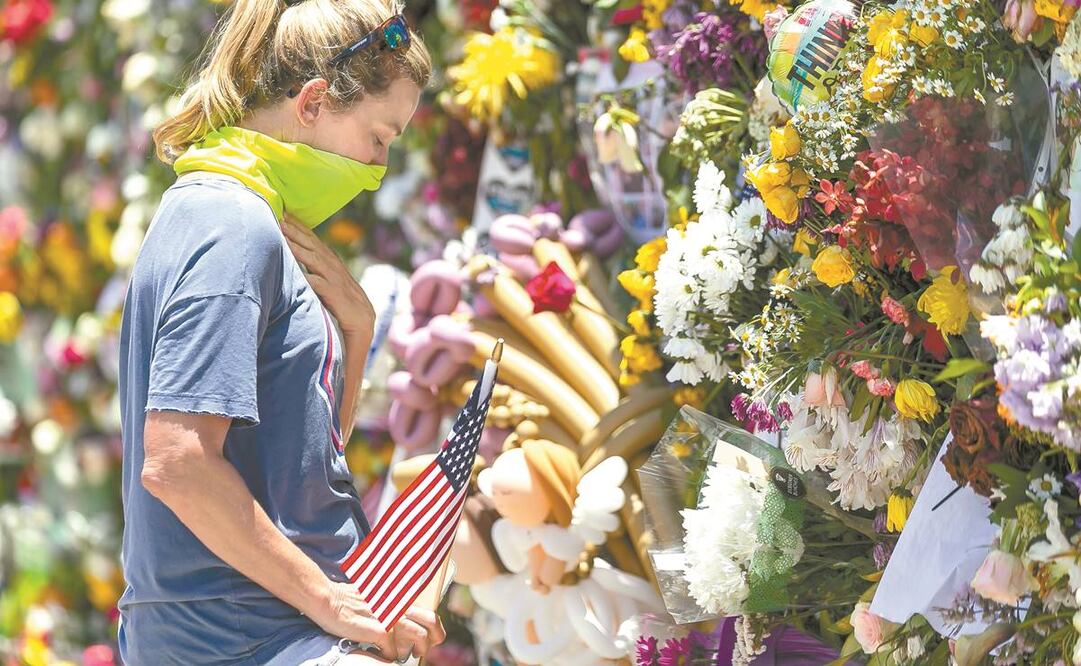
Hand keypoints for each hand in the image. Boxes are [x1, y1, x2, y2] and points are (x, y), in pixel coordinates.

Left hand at [281, 215, 374, 339]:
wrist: (362, 318)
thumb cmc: (341, 298)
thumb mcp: (329, 277)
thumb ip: (316, 265)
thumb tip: (297, 254)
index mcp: (330, 260)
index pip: (313, 239)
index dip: (299, 226)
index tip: (284, 213)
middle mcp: (332, 265)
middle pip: (311, 244)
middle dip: (295, 230)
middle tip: (279, 217)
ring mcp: (333, 278)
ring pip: (313, 259)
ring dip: (298, 247)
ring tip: (283, 236)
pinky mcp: (333, 293)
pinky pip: (317, 283)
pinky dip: (307, 276)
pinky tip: (294, 270)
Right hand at [311, 584, 446, 662]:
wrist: (328, 600)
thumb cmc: (347, 599)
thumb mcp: (376, 596)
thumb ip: (391, 603)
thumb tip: (400, 614)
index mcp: (400, 597)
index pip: (428, 612)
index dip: (433, 628)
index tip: (428, 638)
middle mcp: (399, 605)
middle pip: (431, 622)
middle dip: (432, 640)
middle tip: (421, 651)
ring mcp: (391, 617)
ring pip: (418, 637)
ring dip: (412, 651)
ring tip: (401, 655)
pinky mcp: (379, 630)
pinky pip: (393, 650)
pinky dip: (388, 656)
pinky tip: (380, 654)